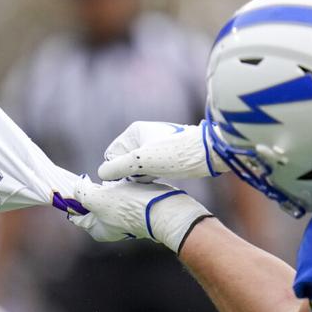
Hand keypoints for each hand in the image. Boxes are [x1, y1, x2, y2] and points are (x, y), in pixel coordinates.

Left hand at [73, 178, 212, 251]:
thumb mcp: (97, 199)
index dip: (74, 198)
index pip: (76, 214)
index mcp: (96, 229)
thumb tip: (79, 185)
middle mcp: (109, 227)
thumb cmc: (131, 206)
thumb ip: (82, 192)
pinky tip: (129, 181)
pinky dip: (125, 187)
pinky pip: (125, 196)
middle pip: (92, 205)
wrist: (167, 210)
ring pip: (109, 199)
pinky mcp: (138, 210)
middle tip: (97, 180)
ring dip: (111, 187)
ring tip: (116, 181)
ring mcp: (124, 219)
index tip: (78, 184)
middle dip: (93, 190)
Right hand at [97, 120, 220, 180]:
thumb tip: (101, 174)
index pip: (112, 154)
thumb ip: (117, 168)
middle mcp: (143, 135)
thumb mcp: (142, 162)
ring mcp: (155, 144)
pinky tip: (159, 179)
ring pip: (137, 166)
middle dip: (130, 173)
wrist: (210, 153)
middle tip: (141, 180)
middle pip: (124, 161)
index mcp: (135, 131)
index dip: (116, 169)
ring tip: (152, 179)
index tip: (127, 179)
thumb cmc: (175, 155)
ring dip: (140, 176)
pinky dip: (151, 175)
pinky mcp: (166, 154)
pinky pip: (149, 168)